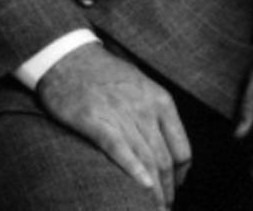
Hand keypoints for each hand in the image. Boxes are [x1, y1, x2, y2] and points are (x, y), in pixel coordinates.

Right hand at [36, 43, 190, 206]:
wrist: (70, 57)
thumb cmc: (104, 73)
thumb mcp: (140, 86)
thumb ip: (154, 113)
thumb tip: (164, 144)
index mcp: (160, 101)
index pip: (182, 149)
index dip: (181, 177)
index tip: (175, 190)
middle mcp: (146, 109)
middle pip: (165, 162)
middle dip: (168, 191)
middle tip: (163, 209)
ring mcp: (122, 115)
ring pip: (147, 162)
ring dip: (153, 192)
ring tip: (154, 210)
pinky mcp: (98, 121)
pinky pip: (120, 150)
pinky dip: (133, 171)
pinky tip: (142, 187)